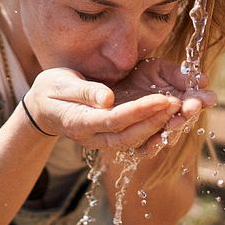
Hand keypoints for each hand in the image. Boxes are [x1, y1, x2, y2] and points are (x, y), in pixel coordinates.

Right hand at [22, 68, 184, 150]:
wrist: (43, 108)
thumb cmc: (50, 90)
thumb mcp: (61, 83)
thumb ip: (84, 92)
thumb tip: (107, 98)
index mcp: (79, 122)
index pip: (114, 119)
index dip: (140, 112)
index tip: (163, 99)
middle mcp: (92, 137)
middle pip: (129, 135)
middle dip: (156, 122)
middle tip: (180, 105)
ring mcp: (101, 140)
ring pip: (135, 141)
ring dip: (160, 128)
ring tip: (182, 112)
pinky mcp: (110, 137)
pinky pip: (135, 140)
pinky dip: (154, 133)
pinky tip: (172, 122)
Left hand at [110, 58, 216, 153]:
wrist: (106, 81)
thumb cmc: (135, 76)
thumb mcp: (157, 69)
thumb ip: (177, 75)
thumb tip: (205, 81)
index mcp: (177, 104)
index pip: (192, 106)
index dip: (200, 102)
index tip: (208, 98)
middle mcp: (166, 122)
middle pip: (180, 124)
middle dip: (188, 115)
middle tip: (192, 106)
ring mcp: (149, 133)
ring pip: (165, 137)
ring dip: (171, 125)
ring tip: (175, 112)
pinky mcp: (130, 142)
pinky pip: (143, 150)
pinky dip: (152, 145)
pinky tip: (158, 136)